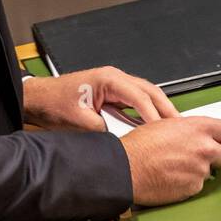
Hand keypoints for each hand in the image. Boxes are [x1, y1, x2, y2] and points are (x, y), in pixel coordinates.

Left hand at [22, 65, 179, 131]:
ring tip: (174, 127)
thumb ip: (103, 132)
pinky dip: (147, 111)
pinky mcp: (111, 92)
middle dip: (166, 109)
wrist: (38, 99)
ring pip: (145, 94)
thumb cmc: (53, 105)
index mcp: (108, 79)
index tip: (166, 132)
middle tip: (182, 127)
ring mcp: (114, 84)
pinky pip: (136, 100)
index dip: (154, 116)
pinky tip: (155, 124)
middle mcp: (114, 78)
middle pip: (150, 91)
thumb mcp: (79, 123)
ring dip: (159, 110)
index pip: (140, 97)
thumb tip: (122, 142)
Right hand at [121, 116, 220, 205]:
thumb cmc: (140, 146)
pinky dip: (187, 183)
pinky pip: (197, 185)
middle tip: (200, 157)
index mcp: (198, 128)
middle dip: (216, 157)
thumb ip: (188, 129)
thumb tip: (196, 134)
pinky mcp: (193, 188)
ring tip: (176, 167)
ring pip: (209, 172)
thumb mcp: (166, 124)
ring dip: (198, 171)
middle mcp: (204, 149)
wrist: (128, 168)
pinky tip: (172, 177)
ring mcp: (200, 170)